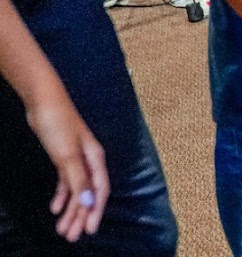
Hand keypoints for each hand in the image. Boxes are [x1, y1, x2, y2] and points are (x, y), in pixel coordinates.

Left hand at [26, 94, 107, 242]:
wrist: (44, 103)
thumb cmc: (59, 124)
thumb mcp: (67, 156)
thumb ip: (79, 180)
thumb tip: (89, 203)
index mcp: (95, 159)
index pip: (99, 191)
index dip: (95, 211)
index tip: (90, 229)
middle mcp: (89, 161)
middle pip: (87, 194)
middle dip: (80, 216)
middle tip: (72, 236)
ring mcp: (76, 160)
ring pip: (76, 191)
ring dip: (70, 210)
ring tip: (62, 229)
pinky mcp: (64, 157)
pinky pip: (66, 182)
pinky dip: (62, 196)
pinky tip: (55, 208)